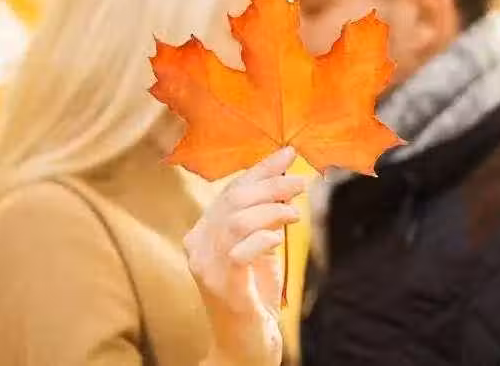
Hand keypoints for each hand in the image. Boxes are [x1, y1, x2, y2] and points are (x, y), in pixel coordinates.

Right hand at [185, 146, 303, 365]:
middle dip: (271, 185)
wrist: (244, 345)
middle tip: (301, 183)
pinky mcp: (225, 289)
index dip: (260, 170)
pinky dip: (262, 239)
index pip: (230, 190)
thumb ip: (265, 217)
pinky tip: (277, 239)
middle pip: (234, 200)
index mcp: (203, 232)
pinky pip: (240, 253)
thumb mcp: (260, 247)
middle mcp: (198, 246)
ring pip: (237, 221)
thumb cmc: (254, 294)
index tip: (288, 154)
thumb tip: (288, 181)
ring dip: (271, 210)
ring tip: (295, 213)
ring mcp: (207, 268)